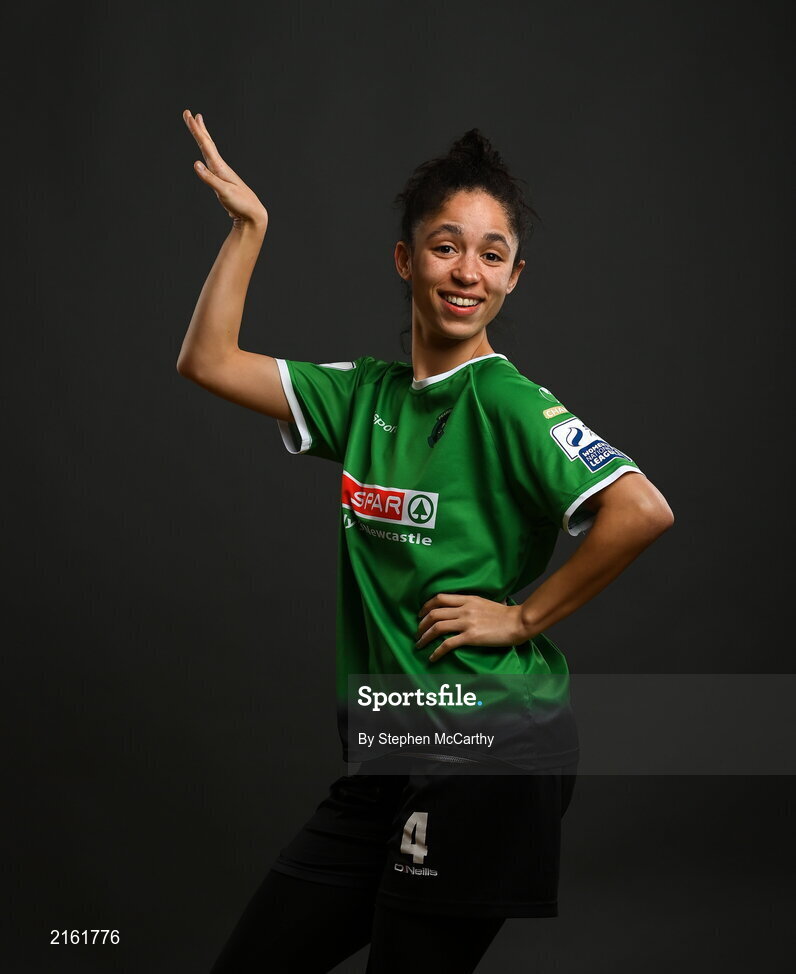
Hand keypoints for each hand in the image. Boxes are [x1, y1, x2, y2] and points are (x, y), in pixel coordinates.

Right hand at [183, 109, 268, 230]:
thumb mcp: (224, 192)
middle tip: (188, 113)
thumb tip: (195, 164)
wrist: (253, 215)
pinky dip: (206, 153)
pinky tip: (205, 155)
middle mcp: (220, 167)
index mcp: (220, 167)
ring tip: (199, 124)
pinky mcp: (222, 180)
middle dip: (197, 128)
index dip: (196, 130)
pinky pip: (211, 161)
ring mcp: (222, 173)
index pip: (205, 145)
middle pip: (207, 143)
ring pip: (210, 150)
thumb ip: (209, 179)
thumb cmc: (241, 204)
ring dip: (203, 137)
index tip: (188, 115)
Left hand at [415, 593, 528, 662]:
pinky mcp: (471, 636)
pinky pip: (447, 644)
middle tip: (417, 632)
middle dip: (421, 624)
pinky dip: (437, 651)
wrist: (519, 622)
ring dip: (424, 637)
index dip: (426, 606)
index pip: (440, 598)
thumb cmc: (506, 615)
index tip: (420, 614)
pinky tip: (432, 657)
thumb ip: (473, 604)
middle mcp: (464, 609)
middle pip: (434, 613)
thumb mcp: (486, 603)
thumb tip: (466, 608)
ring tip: (419, 645)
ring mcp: (467, 622)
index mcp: (468, 599)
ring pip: (437, 627)